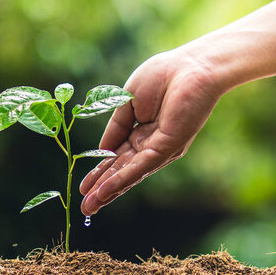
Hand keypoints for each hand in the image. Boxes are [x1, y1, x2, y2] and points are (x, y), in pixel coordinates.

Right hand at [80, 50, 223, 214]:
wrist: (192, 66)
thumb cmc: (163, 76)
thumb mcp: (127, 103)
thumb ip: (115, 128)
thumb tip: (101, 150)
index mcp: (140, 132)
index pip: (115, 157)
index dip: (99, 172)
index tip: (83, 188)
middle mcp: (150, 145)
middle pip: (121, 171)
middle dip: (101, 190)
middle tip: (85, 208)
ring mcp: (159, 148)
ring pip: (129, 174)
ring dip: (108, 192)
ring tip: (89, 208)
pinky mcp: (168, 147)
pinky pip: (140, 166)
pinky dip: (122, 179)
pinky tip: (105, 192)